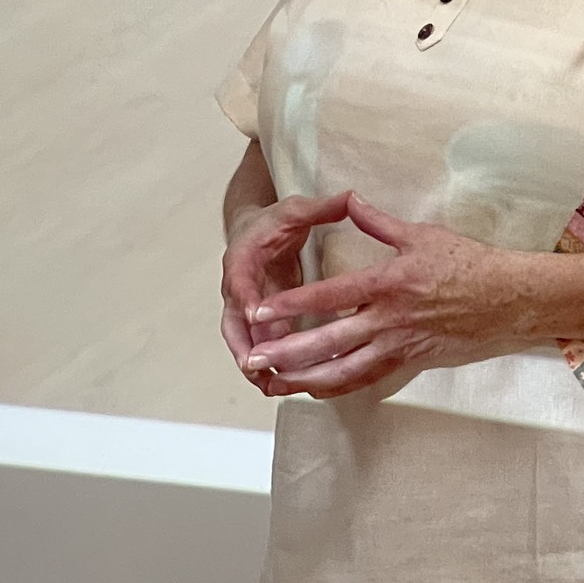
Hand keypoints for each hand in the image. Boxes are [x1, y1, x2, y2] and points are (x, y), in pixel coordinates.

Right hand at [221, 189, 353, 396]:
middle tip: (255, 366)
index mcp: (243, 257)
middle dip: (243, 344)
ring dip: (254, 363)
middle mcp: (238, 287)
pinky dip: (267, 365)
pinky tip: (282, 384)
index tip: (255, 313)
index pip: (239, 279)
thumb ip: (322, 207)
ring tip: (271, 386)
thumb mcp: (296, 210)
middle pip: (233, 321)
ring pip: (244, 341)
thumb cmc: (276, 222)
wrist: (257, 231)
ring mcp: (246, 308)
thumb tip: (350, 196)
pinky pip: (259, 346)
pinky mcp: (258, 321)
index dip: (245, 296)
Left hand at [242, 195, 530, 398]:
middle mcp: (389, 319)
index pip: (330, 296)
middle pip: (329, 341)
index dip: (293, 304)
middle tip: (255, 358)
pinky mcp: (410, 362)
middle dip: (288, 351)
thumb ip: (378, 223)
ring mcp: (399, 345)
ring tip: (275, 382)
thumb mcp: (422, 234)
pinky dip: (338, 388)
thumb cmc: (468, 261)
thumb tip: (349, 200)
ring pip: (344, 370)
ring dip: (307, 378)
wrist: (508, 299)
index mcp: (388, 283)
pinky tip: (316, 390)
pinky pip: (367, 380)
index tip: (261, 310)